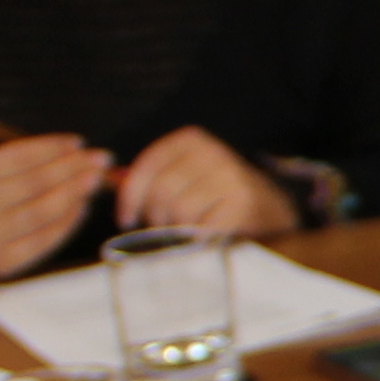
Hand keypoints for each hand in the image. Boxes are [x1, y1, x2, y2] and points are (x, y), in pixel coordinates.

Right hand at [0, 134, 114, 284]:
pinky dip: (67, 222)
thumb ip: (15, 164)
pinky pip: (44, 240)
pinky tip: (81, 207)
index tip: (77, 142)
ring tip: (95, 180)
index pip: (16, 158)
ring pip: (43, 212)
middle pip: (34, 184)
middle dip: (72, 168)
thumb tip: (70, 150)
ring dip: (75, 194)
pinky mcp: (2, 263)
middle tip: (99, 158)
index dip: (50, 148)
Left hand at [117, 127, 297, 239]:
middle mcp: (212, 153)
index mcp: (193, 140)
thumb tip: (106, 178)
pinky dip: (197, 240)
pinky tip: (207, 238)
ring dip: (178, 230)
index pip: (147, 167)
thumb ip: (153, 176)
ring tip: (190, 231)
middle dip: (156, 217)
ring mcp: (230, 178)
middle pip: (160, 192)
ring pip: (178, 211)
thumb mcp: (186, 174)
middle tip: (166, 228)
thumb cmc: (218, 197)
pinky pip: (199, 229)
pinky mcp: (242, 206)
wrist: (273, 211)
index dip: (129, 197)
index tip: (125, 219)